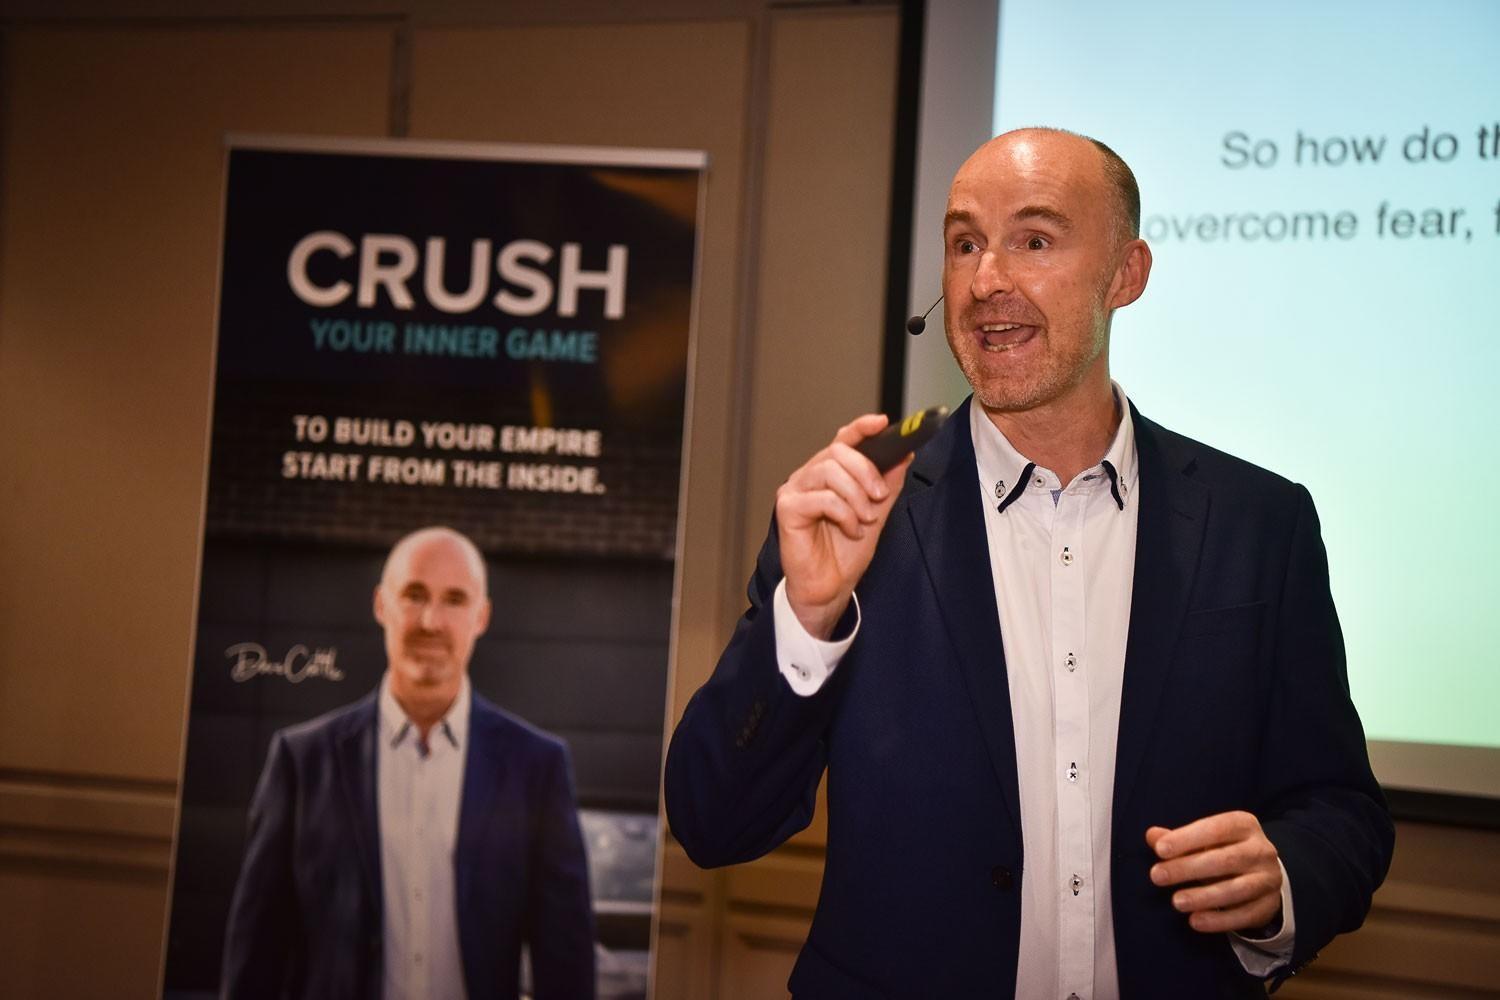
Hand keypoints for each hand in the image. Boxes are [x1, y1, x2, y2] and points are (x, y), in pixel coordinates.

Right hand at [776, 414, 911, 638]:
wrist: (828, 588)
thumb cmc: (844, 554)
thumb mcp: (876, 514)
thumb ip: (887, 484)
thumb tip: (903, 455)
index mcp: (829, 473)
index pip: (844, 439)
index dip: (862, 427)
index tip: (883, 423)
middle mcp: (809, 476)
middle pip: (838, 451)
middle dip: (865, 471)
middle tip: (880, 496)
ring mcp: (795, 490)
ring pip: (830, 471)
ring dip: (856, 496)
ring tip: (865, 519)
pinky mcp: (788, 508)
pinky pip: (823, 498)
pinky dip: (844, 514)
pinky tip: (850, 530)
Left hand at [1146, 811, 1282, 934]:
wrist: (1263, 874)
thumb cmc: (1224, 850)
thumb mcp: (1204, 839)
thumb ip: (1179, 838)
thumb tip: (1152, 836)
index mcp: (1244, 825)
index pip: (1216, 829)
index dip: (1187, 839)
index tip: (1160, 850)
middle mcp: (1261, 850)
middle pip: (1225, 860)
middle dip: (1188, 868)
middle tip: (1157, 876)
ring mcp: (1268, 879)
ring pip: (1236, 889)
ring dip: (1203, 896)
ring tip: (1176, 902)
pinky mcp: (1269, 905)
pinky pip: (1245, 915)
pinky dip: (1219, 920)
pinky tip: (1195, 921)